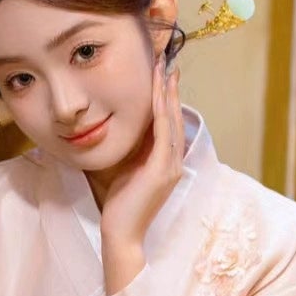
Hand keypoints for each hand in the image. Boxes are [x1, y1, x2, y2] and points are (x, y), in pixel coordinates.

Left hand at [99, 63, 184, 268]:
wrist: (121, 234)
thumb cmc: (120, 205)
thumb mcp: (127, 169)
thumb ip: (134, 150)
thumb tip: (128, 127)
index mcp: (167, 162)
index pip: (168, 123)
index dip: (167, 97)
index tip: (163, 74)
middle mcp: (174, 162)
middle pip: (173, 117)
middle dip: (170, 88)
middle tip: (167, 62)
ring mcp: (171, 166)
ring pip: (170, 121)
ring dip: (167, 93)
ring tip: (164, 69)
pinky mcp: (162, 170)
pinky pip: (163, 133)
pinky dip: (161, 111)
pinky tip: (158, 93)